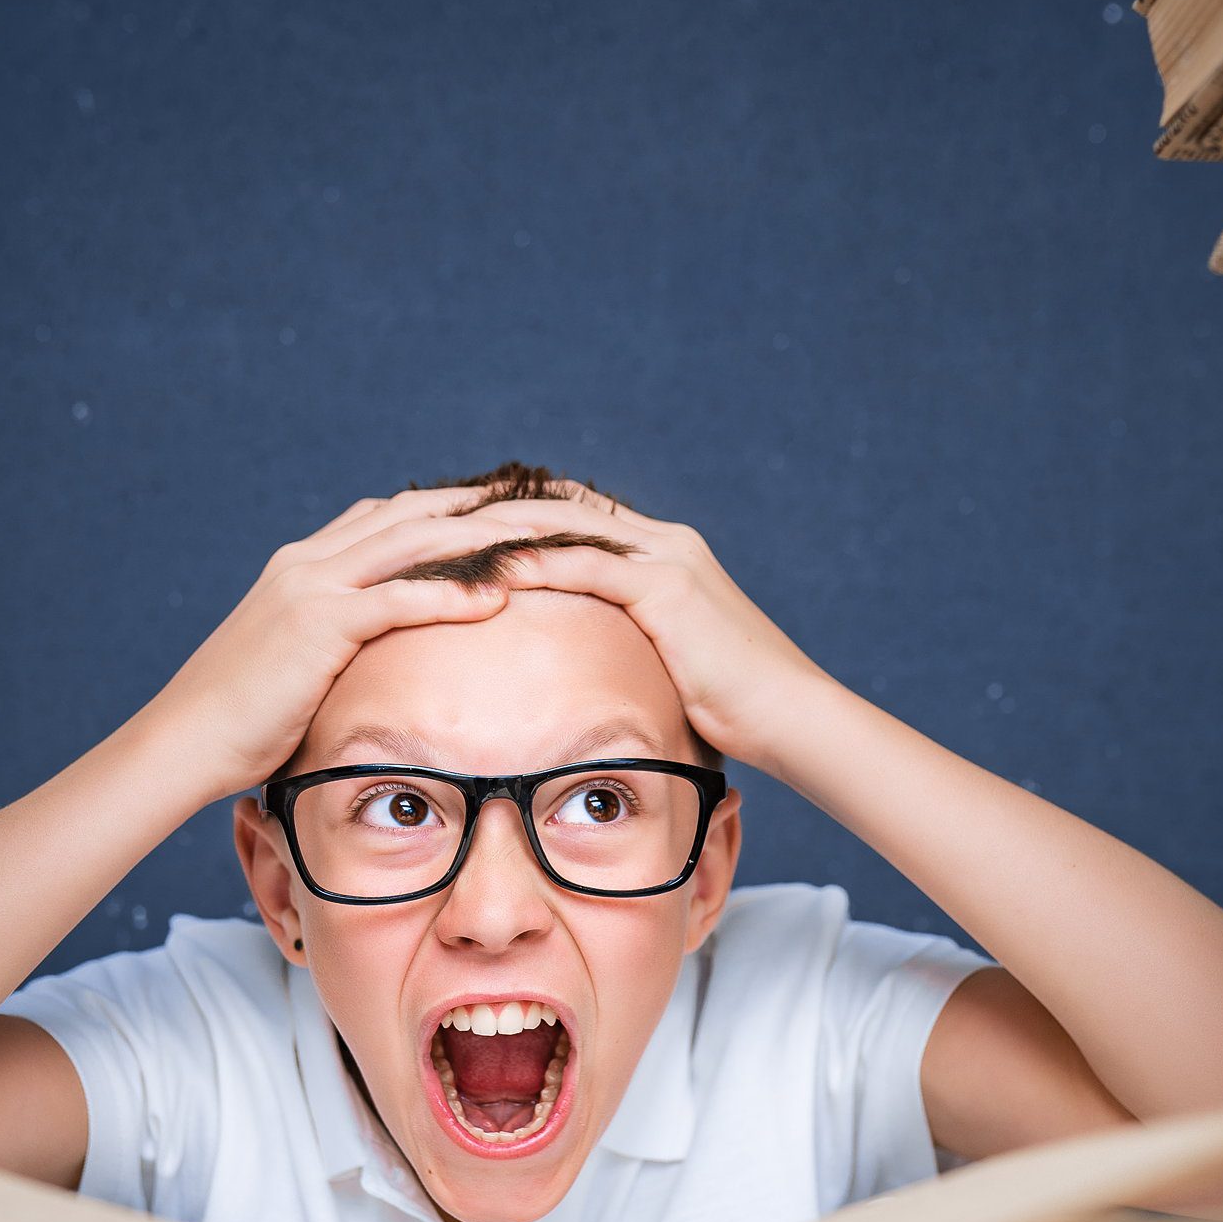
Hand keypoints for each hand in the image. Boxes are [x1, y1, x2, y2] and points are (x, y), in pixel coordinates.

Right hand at [147, 489, 556, 804]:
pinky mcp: (316, 624)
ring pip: (413, 543)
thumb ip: (334, 648)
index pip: (389, 515)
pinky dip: (450, 595)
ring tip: (541, 543)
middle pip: (413, 514)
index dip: (449, 508)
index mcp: (303, 565)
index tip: (504, 511)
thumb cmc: (239, 721)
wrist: (182, 741)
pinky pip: (397, 599)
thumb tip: (376, 666)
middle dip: (481, 509)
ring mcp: (311, 587)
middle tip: (544, 511)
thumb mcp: (294, 668)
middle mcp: (308, 562)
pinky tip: (497, 600)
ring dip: (481, 540)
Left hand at [466, 483, 840, 768]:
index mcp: (665, 553)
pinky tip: (489, 573)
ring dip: (502, 529)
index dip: (518, 516)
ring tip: (442, 539)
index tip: (460, 527)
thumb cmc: (738, 707)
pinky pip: (585, 565)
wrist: (793, 716)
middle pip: (561, 505)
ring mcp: (667, 559)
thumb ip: (634, 648)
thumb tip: (589, 674)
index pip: (577, 515)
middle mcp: (665, 542)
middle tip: (430, 519)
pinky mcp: (667, 588)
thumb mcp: (674, 664)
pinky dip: (535, 564)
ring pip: (565, 526)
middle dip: (496, 509)